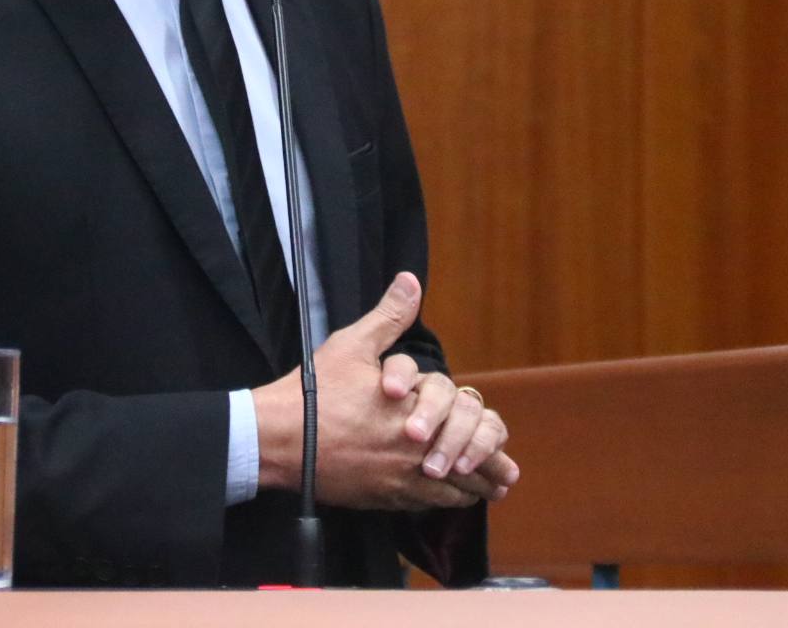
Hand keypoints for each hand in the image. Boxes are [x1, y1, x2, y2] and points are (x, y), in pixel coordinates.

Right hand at [251, 272, 517, 510]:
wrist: (281, 438)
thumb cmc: (315, 392)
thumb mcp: (354, 345)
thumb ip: (389, 318)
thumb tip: (410, 281)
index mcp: (416, 408)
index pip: (466, 421)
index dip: (484, 431)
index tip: (493, 433)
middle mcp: (415, 447)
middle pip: (469, 462)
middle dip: (491, 468)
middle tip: (506, 476)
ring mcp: (400, 476)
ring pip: (452, 489)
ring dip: (475, 490)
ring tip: (491, 492)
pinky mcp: (382, 497)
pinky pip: (427, 506)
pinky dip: (445, 503)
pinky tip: (450, 501)